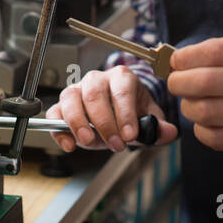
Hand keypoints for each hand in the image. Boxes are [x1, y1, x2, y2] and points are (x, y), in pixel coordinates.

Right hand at [47, 65, 179, 152]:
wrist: (117, 112)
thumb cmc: (132, 111)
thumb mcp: (149, 117)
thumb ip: (158, 126)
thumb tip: (168, 132)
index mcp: (121, 77)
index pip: (121, 90)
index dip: (125, 113)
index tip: (130, 135)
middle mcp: (97, 79)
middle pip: (94, 94)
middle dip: (104, 123)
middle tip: (116, 144)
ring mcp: (77, 90)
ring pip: (70, 98)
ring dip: (78, 122)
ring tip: (89, 141)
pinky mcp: (62, 105)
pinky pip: (54, 113)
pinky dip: (58, 129)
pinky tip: (69, 144)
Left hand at [166, 33, 222, 154]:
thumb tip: (182, 59)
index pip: (209, 53)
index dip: (183, 59)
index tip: (176, 62)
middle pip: (201, 83)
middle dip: (178, 83)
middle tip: (177, 83)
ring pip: (204, 112)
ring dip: (188, 107)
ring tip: (193, 102)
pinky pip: (216, 138)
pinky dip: (202, 130)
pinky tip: (206, 122)